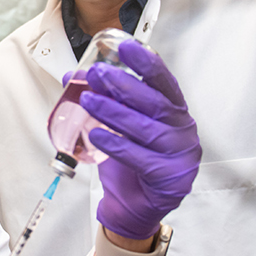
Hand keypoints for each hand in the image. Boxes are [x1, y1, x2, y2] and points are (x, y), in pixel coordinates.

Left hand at [81, 40, 201, 239]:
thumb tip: (72, 77)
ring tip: (89, 102)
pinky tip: (97, 135)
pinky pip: (141, 158)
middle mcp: (182, 130)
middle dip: (124, 85)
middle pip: (156, 103)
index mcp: (174, 112)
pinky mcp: (170, 178)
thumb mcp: (116, 125)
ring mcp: (180, 155)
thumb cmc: (130, 162)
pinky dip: (117, 144)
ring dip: (115, 112)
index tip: (126, 47)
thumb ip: (103, 100)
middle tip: (98, 74)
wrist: (134, 207)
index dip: (147, 63)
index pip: (164, 82)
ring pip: (146, 129)